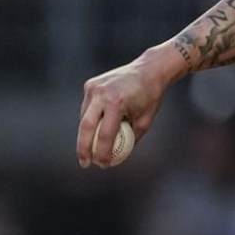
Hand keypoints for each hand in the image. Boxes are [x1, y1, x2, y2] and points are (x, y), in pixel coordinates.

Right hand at [77, 45, 180, 167]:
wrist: (149, 70)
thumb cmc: (150, 97)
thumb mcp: (145, 121)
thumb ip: (131, 139)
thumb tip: (117, 158)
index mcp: (117, 103)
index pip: (104, 134)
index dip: (102, 153)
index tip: (103, 165)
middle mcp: (101, 94)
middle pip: (85, 127)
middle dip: (83, 149)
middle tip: (86, 164)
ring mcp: (93, 88)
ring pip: (84, 117)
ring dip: (87, 134)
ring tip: (94, 146)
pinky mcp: (90, 85)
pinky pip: (87, 108)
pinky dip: (91, 119)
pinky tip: (98, 126)